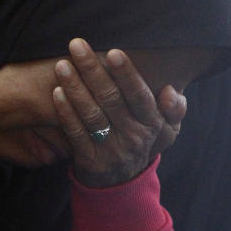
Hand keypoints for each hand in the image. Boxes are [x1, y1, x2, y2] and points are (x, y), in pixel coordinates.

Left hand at [52, 38, 186, 186]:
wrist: (121, 186)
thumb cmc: (140, 143)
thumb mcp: (165, 131)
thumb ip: (173, 109)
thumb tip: (171, 90)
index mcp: (153, 124)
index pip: (140, 94)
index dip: (126, 74)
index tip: (112, 52)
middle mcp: (134, 136)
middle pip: (111, 98)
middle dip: (93, 69)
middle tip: (77, 45)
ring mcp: (111, 149)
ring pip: (91, 114)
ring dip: (75, 87)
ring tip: (61, 65)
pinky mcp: (90, 159)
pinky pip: (76, 132)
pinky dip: (65, 112)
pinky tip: (56, 93)